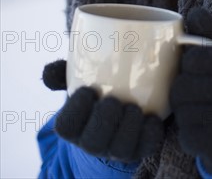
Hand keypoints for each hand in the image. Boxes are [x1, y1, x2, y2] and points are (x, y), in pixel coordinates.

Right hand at [41, 60, 163, 161]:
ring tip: (133, 108)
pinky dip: (149, 134)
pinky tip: (153, 118)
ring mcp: (117, 149)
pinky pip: (145, 148)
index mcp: (75, 126)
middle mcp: (93, 142)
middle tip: (113, 100)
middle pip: (92, 142)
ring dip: (127, 128)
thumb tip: (48, 72)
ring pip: (119, 149)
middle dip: (103, 122)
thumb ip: (64, 73)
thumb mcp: (79, 80)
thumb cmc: (97, 90)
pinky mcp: (140, 149)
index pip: (66, 126)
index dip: (75, 111)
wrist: (120, 110)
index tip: (87, 89)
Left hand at [170, 8, 211, 174]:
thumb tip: (193, 11)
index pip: (194, 58)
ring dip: (185, 111)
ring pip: (181, 109)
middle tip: (200, 95)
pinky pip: (185, 133)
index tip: (202, 71)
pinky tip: (205, 130)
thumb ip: (209, 37)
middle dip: (184, 90)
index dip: (190, 65)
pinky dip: (189, 132)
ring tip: (202, 111)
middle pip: (182, 85)